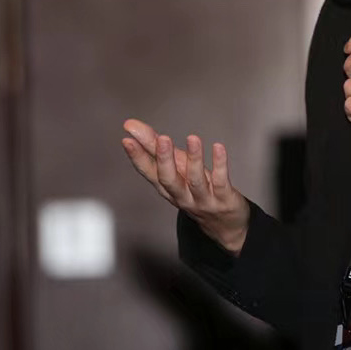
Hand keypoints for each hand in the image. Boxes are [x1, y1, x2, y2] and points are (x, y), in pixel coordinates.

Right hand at [121, 118, 250, 253]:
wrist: (224, 224)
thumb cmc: (196, 190)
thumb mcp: (176, 167)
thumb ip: (155, 147)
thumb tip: (131, 125)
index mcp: (166, 187)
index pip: (148, 172)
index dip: (137, 157)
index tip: (126, 140)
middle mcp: (181, 195)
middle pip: (168, 180)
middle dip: (164, 160)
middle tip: (162, 139)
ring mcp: (202, 199)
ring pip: (195, 180)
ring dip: (194, 159)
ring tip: (193, 138)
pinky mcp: (223, 199)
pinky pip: (220, 181)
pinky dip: (219, 164)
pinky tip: (218, 147)